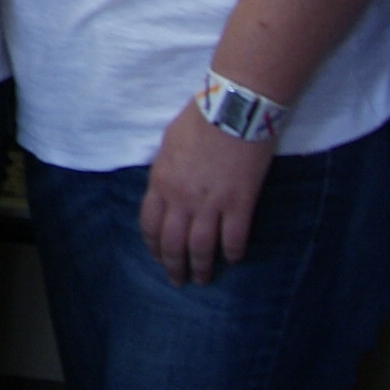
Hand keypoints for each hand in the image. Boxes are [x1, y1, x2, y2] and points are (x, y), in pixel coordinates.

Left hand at [139, 102, 272, 286]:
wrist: (233, 109)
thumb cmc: (200, 119)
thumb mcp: (169, 143)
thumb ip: (165, 170)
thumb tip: (165, 187)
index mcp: (161, 182)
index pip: (150, 224)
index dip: (152, 246)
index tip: (157, 257)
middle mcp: (181, 199)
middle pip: (173, 242)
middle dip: (173, 266)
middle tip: (178, 280)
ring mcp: (211, 204)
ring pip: (201, 247)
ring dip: (201, 267)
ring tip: (202, 280)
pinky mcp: (240, 204)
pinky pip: (234, 238)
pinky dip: (233, 253)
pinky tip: (233, 260)